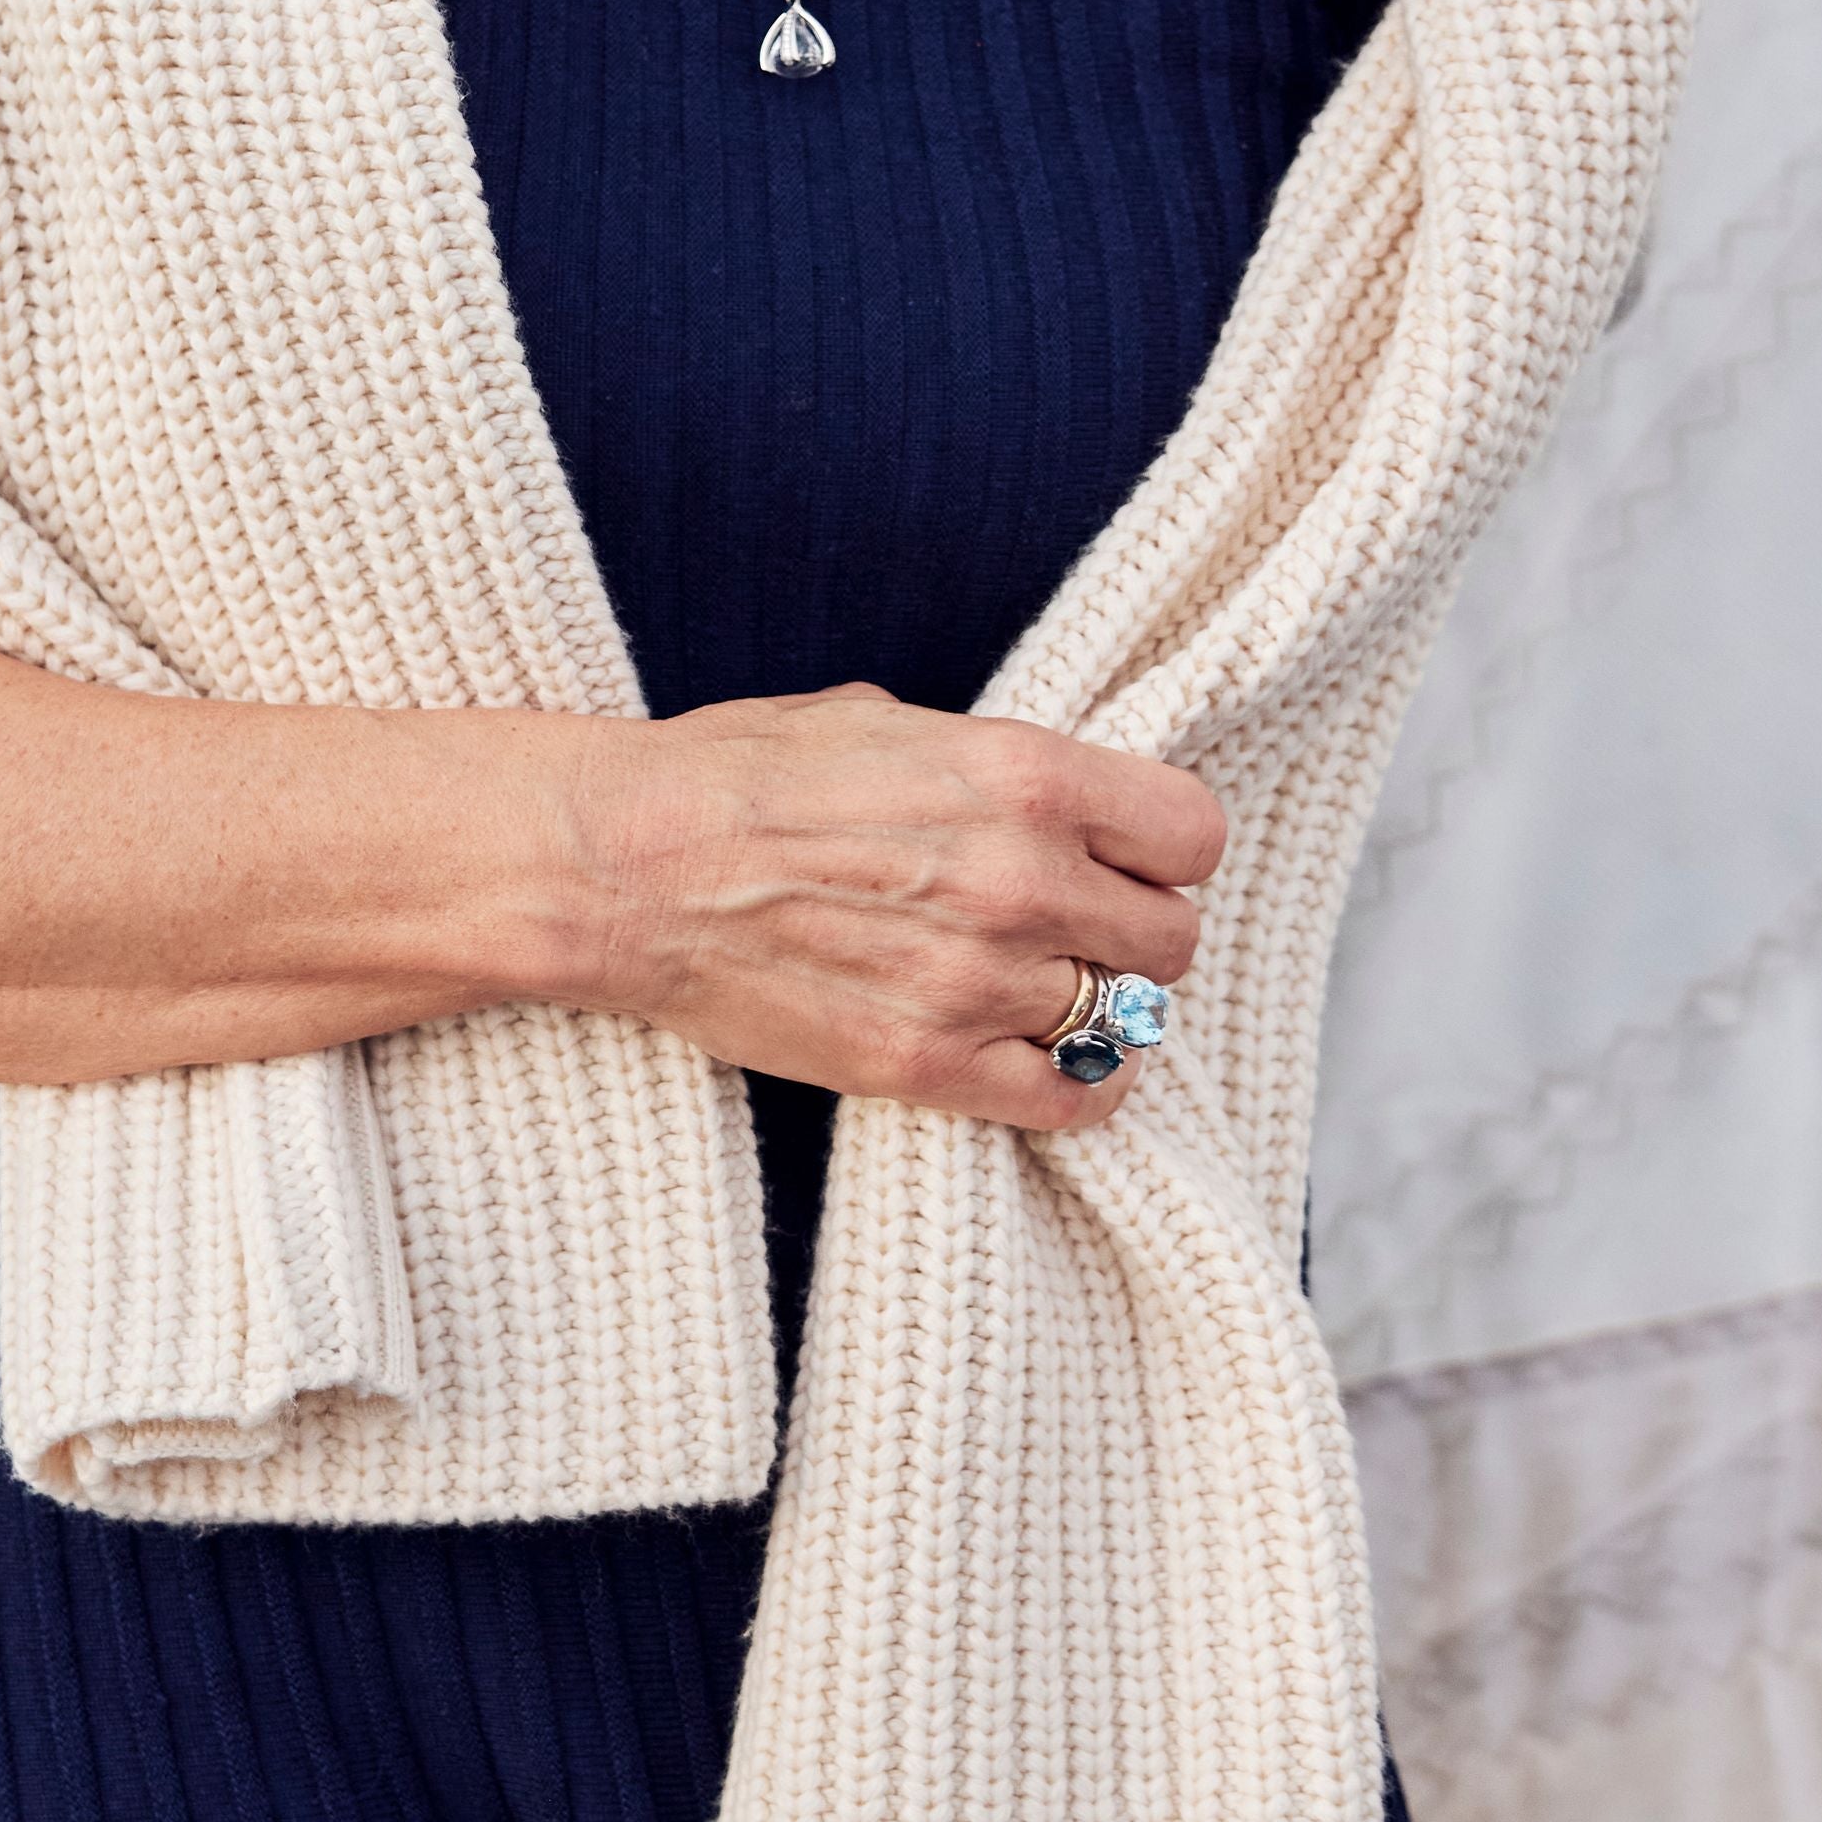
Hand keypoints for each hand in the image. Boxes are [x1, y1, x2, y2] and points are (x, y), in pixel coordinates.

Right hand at [565, 682, 1220, 1135]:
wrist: (627, 867)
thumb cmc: (740, 776)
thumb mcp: (891, 720)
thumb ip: (997, 769)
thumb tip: (1058, 805)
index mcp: (1026, 776)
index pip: (1194, 835)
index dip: (1164, 850)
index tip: (1129, 858)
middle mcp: (1024, 881)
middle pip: (1173, 937)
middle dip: (1133, 930)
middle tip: (1078, 927)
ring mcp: (981, 984)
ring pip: (1127, 1018)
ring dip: (1093, 1004)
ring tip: (1036, 987)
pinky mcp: (929, 1067)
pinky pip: (1072, 1101)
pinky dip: (1075, 1088)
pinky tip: (1039, 1060)